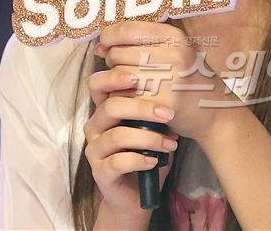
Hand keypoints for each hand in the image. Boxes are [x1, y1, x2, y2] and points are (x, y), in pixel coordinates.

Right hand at [84, 61, 177, 220]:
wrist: (138, 194)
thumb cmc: (148, 151)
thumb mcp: (153, 126)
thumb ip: (154, 107)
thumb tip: (175, 87)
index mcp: (105, 108)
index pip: (98, 84)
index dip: (114, 77)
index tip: (138, 77)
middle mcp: (95, 126)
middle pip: (110, 107)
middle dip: (141, 108)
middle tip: (168, 114)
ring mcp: (94, 149)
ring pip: (117, 136)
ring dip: (148, 138)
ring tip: (170, 144)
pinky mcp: (99, 172)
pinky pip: (117, 162)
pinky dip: (139, 160)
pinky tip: (154, 162)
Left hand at [94, 20, 238, 140]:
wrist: (213, 112)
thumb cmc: (187, 78)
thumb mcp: (174, 50)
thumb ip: (140, 42)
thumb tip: (100, 46)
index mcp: (174, 36)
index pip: (126, 29)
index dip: (109, 37)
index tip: (106, 45)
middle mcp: (172, 54)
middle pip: (117, 53)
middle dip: (114, 62)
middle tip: (127, 70)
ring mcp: (167, 80)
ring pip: (117, 75)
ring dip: (116, 83)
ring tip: (132, 86)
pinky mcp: (160, 104)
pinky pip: (122, 98)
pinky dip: (122, 100)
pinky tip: (134, 101)